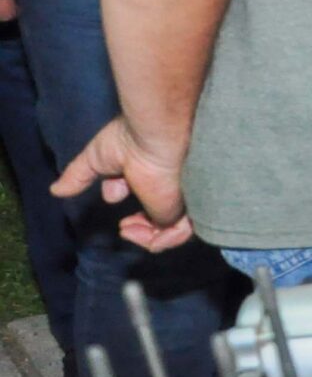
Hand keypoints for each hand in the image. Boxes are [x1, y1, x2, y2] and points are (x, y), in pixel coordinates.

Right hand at [54, 115, 194, 251]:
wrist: (157, 135)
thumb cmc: (129, 138)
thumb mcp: (96, 158)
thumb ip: (79, 175)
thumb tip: (56, 190)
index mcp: (158, 174)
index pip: (153, 200)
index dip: (135, 205)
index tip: (115, 197)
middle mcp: (174, 186)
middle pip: (163, 219)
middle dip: (142, 229)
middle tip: (124, 227)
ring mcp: (184, 197)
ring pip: (170, 230)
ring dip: (145, 237)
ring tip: (126, 230)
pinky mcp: (191, 208)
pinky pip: (178, 234)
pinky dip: (156, 241)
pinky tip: (135, 231)